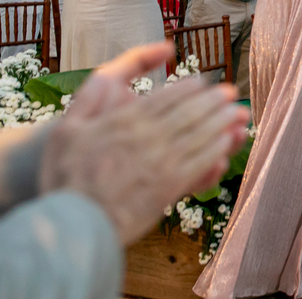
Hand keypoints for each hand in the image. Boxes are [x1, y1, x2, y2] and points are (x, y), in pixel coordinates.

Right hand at [40, 58, 248, 244]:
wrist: (71, 223)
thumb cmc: (65, 177)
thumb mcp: (66, 129)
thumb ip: (88, 98)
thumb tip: (106, 77)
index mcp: (126, 120)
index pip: (167, 97)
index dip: (189, 87)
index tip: (202, 82)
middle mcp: (148, 137)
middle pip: (190, 112)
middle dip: (213, 100)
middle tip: (229, 92)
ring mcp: (161, 162)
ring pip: (200, 134)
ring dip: (222, 121)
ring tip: (236, 112)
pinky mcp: (169, 187)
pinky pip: (200, 162)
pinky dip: (217, 149)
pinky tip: (227, 143)